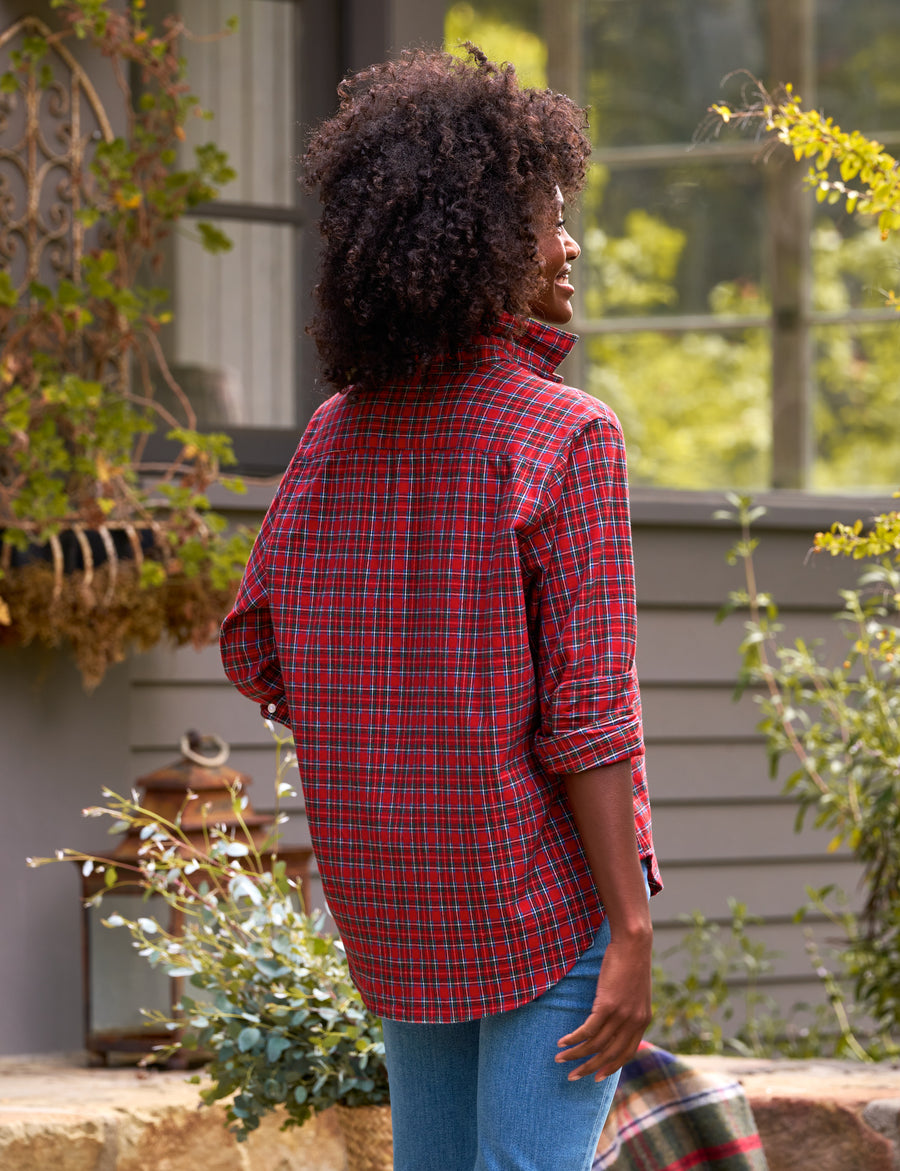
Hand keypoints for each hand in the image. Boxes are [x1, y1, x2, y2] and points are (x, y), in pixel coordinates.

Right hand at [554, 933, 651, 1081]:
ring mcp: (621, 1016)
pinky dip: (573, 1039)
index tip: (597, 1078)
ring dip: (576, 1055)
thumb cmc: (632, 962)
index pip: (626, 1053)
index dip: (611, 1067)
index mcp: (642, 1021)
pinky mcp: (607, 1005)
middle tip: (573, 1077)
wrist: (634, 944)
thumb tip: (616, 1019)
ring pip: (595, 1045)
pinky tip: (562, 1042)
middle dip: (589, 1069)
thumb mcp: (636, 991)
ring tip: (560, 1060)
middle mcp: (633, 1023)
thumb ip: (629, 1009)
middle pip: (609, 1055)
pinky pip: (587, 1030)